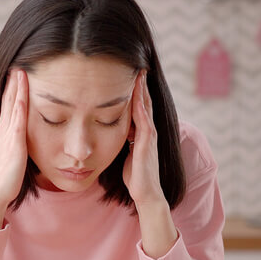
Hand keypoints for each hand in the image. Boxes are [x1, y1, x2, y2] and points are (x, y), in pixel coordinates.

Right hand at [0, 69, 28, 228]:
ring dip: (16, 89)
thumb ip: (15, 144)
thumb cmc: (5, 179)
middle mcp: (3, 132)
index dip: (11, 90)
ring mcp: (8, 137)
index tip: (16, 73)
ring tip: (20, 71)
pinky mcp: (14, 146)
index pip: (8, 107)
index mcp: (3, 133)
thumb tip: (22, 138)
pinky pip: (18, 123)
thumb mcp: (10, 155)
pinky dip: (20, 107)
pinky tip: (24, 96)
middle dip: (13, 83)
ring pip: (12, 108)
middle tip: (17, 64)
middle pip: (8, 102)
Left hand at [123, 71, 165, 207]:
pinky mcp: (147, 144)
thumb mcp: (125, 152)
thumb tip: (110, 131)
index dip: (134, 90)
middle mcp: (148, 131)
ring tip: (138, 73)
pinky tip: (136, 96)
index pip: (138, 105)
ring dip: (142, 90)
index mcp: (142, 132)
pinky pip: (144, 121)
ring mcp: (149, 136)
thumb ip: (123, 140)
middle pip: (144, 101)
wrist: (145, 194)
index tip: (128, 73)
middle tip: (136, 64)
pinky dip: (140, 107)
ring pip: (145, 107)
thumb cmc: (134, 176)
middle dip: (140, 84)